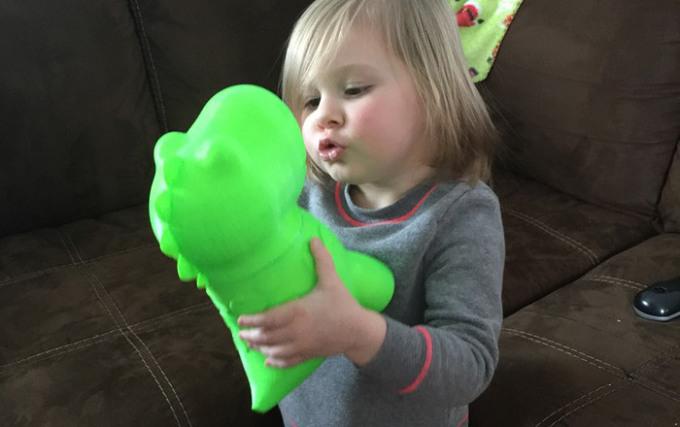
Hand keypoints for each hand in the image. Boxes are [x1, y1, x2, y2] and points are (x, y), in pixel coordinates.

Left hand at [238, 238, 385, 367]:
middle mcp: (297, 331)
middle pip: (267, 337)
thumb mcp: (332, 280)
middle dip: (251, 335)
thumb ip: (322, 260)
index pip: (269, 319)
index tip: (240, 319)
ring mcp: (302, 345)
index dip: (252, 320)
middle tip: (240, 332)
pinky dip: (276, 361)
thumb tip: (314, 239)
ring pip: (275, 351)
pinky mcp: (309, 354)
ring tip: (250, 343)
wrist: (359, 331)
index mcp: (299, 312)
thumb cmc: (343, 304)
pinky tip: (268, 360)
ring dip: (260, 348)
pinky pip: (288, 361)